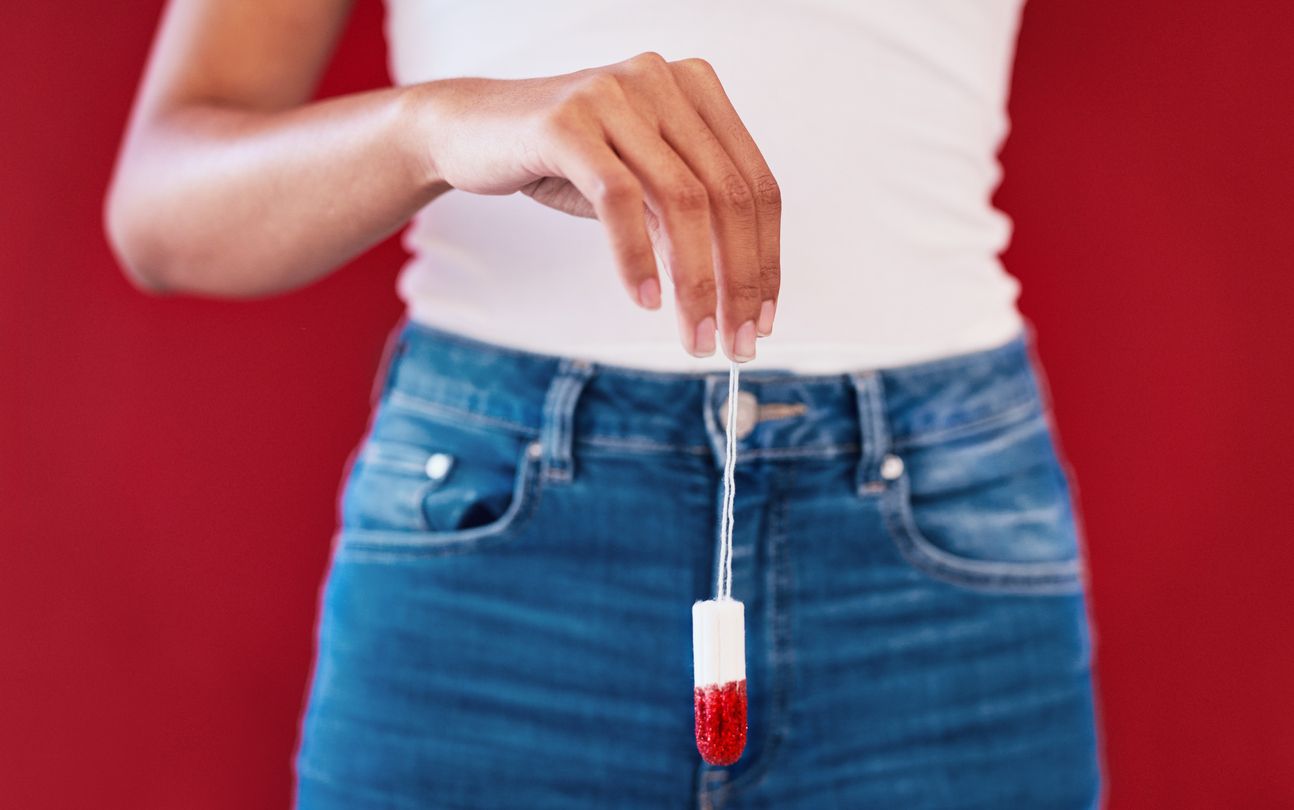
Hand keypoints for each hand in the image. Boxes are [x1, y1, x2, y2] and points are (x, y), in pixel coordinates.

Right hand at [410, 52, 781, 360]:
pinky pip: (619, 199)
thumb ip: (684, 219)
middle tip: (735, 342)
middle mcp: (662, 81)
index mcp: (695, 89)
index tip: (761, 318)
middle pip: (728, 195)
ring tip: (695, 333)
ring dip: (695, 281)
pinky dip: (635, 256)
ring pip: (682, 200)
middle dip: (738, 280)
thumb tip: (734, 291)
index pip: (755, 184)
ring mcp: (615, 95)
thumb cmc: (564, 160)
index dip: (765, 258)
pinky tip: (644, 298)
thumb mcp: (638, 185)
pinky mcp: (566, 123)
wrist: (470, 131)